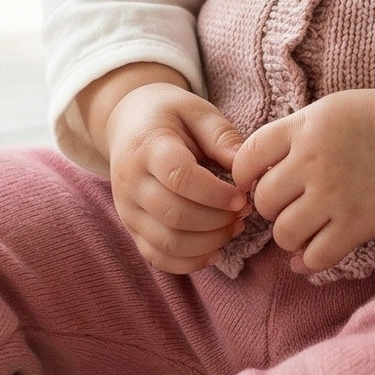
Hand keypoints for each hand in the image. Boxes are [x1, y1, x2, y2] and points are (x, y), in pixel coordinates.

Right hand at [96, 78, 249, 275]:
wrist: (127, 123)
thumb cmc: (168, 115)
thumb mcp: (197, 111)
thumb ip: (222, 137)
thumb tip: (247, 170)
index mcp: (147, 146)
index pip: (179, 178)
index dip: (216, 194)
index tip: (243, 196)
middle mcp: (130, 182)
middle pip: (175, 216)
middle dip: (217, 222)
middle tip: (244, 212)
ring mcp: (127, 209)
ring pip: (167, 243)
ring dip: (208, 243)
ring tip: (234, 228)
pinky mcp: (131, 228)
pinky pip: (157, 257)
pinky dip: (189, 262)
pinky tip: (214, 249)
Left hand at [229, 86, 374, 273]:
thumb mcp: (325, 110)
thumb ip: (291, 134)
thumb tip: (259, 166)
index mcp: (302, 130)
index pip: (247, 158)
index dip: (242, 175)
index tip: (252, 181)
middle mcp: (312, 164)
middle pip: (264, 201)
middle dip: (271, 207)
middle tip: (287, 204)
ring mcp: (334, 197)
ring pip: (284, 234)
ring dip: (288, 235)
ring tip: (302, 227)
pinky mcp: (356, 226)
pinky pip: (316, 257)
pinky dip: (306, 262)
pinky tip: (306, 258)